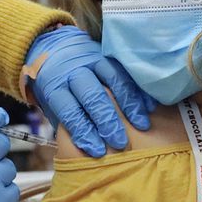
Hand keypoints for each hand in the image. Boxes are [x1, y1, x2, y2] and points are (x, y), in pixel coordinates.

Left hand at [25, 26, 150, 155]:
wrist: (56, 50)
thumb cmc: (58, 88)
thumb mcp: (53, 105)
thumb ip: (67, 122)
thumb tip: (83, 150)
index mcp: (55, 87)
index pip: (69, 110)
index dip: (83, 131)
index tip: (97, 151)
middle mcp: (73, 72)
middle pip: (92, 96)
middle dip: (107, 121)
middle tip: (120, 142)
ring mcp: (92, 61)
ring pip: (112, 81)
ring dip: (128, 105)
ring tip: (141, 125)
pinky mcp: (107, 56)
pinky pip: (125, 71)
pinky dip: (137, 90)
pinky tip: (148, 107)